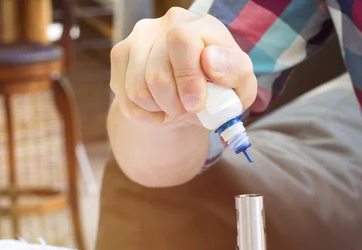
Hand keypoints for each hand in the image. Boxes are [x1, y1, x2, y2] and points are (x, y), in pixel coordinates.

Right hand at [109, 7, 256, 125]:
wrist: (190, 97)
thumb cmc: (220, 90)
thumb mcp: (241, 87)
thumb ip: (235, 72)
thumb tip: (210, 60)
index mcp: (202, 25)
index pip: (182, 41)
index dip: (187, 77)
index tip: (196, 103)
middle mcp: (169, 23)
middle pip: (157, 74)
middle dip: (174, 103)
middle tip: (188, 109)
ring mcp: (141, 36)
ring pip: (138, 89)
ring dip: (160, 109)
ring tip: (175, 107)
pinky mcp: (121, 54)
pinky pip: (125, 98)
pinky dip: (144, 113)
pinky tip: (159, 106)